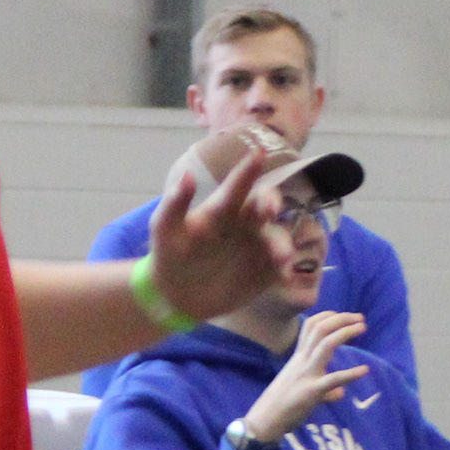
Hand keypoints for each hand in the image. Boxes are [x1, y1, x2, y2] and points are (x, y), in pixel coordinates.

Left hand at [141, 137, 286, 328]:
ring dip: (281, 243)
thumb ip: (174, 204)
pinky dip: (284, 270)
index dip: (248, 170)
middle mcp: (246, 222)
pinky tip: (283, 275)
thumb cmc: (171, 254)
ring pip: (277, 238)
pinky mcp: (265, 272)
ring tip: (281, 257)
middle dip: (271, 203)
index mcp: (224, 208)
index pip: (238, 185)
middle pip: (266, 205)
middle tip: (269, 210)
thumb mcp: (165, 230)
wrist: (176, 296)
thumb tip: (187, 175)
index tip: (258, 154)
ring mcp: (258, 247)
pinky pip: (279, 269)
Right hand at [239, 309, 368, 445]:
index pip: (310, 327)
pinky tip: (364, 370)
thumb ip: (324, 389)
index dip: (328, 316)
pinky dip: (350, 374)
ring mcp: (307, 374)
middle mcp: (302, 361)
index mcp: (298, 358)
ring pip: (326, 344)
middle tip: (360, 318)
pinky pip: (333, 379)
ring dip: (345, 332)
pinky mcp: (312, 391)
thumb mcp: (303, 391)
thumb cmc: (282, 405)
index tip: (343, 315)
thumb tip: (340, 393)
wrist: (266, 420)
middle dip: (341, 319)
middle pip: (320, 329)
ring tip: (362, 327)